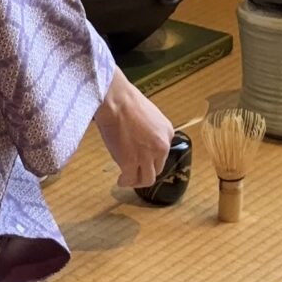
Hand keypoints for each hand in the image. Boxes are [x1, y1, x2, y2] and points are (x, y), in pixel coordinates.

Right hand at [94, 68, 174, 192]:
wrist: (115, 100)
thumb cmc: (125, 101)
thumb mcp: (148, 116)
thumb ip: (149, 132)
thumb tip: (139, 144)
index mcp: (167, 133)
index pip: (163, 154)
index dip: (151, 159)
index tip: (142, 161)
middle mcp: (161, 146)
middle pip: (157, 168)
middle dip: (145, 171)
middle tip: (133, 172)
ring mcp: (147, 156)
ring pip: (147, 179)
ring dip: (137, 181)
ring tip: (127, 179)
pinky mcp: (130, 162)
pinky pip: (130, 179)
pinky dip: (125, 181)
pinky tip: (120, 180)